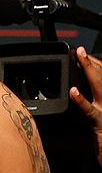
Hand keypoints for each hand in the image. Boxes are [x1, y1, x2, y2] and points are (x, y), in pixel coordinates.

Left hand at [70, 46, 101, 164]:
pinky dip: (80, 100)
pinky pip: (89, 110)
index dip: (92, 62)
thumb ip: (90, 102)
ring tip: (79, 59)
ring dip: (89, 70)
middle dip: (91, 61)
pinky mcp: (99, 122)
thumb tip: (76, 90)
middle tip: (80, 50)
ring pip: (98, 85)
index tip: (81, 53)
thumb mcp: (97, 113)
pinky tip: (74, 91)